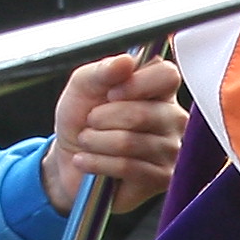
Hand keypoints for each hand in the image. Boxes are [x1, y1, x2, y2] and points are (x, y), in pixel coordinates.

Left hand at [42, 52, 183, 212]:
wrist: (68, 159)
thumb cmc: (81, 119)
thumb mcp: (82, 86)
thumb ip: (102, 70)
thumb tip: (126, 61)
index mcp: (159, 89)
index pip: (167, 76)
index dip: (137, 84)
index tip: (111, 93)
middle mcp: (172, 118)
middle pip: (144, 113)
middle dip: (103, 118)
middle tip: (91, 122)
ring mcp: (170, 149)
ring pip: (130, 142)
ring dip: (96, 142)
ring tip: (87, 141)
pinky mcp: (161, 178)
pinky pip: (128, 167)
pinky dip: (97, 163)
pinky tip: (86, 161)